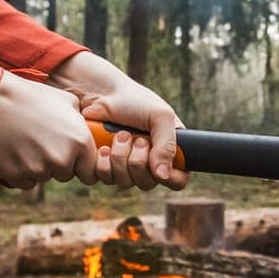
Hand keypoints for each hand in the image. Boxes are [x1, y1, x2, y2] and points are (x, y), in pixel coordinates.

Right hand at [0, 71, 98, 188]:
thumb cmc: (30, 96)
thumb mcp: (66, 102)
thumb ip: (81, 125)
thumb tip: (90, 137)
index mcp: (79, 141)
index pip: (90, 172)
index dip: (81, 165)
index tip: (73, 159)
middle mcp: (62, 159)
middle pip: (66, 175)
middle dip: (58, 164)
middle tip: (42, 142)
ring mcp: (38, 169)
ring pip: (44, 177)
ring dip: (37, 166)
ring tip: (25, 141)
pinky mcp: (15, 176)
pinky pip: (24, 181)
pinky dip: (19, 171)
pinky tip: (12, 149)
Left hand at [49, 51, 188, 190]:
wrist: (100, 94)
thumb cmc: (134, 100)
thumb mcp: (160, 116)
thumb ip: (167, 145)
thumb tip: (163, 176)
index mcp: (168, 150)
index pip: (178, 179)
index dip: (172, 178)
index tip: (160, 168)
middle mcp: (148, 162)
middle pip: (149, 183)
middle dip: (139, 162)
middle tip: (137, 140)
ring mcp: (126, 166)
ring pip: (126, 183)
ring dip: (121, 159)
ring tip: (120, 136)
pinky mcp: (106, 166)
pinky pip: (107, 179)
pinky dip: (104, 164)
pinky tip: (104, 147)